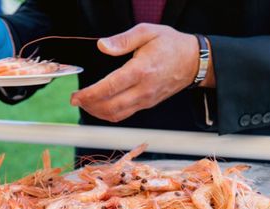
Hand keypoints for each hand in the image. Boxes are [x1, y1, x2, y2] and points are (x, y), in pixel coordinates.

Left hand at [70, 24, 202, 122]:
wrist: (194, 61)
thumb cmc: (170, 44)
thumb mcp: (147, 32)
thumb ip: (123, 39)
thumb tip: (102, 46)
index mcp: (141, 70)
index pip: (110, 88)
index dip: (90, 95)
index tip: (76, 96)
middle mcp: (143, 90)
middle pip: (110, 107)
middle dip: (89, 106)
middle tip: (76, 99)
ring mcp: (146, 100)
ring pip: (116, 115)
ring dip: (97, 112)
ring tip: (85, 103)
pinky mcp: (147, 104)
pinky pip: (124, 115)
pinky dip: (108, 114)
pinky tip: (100, 105)